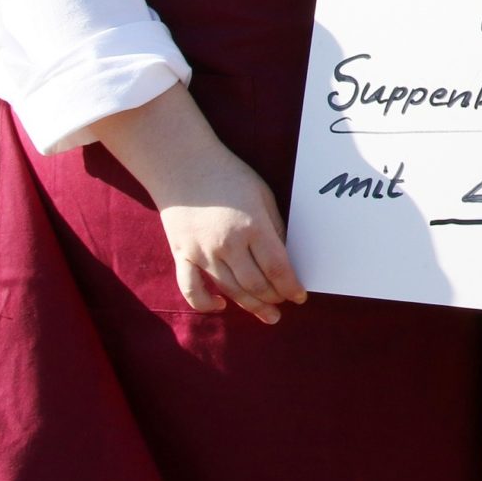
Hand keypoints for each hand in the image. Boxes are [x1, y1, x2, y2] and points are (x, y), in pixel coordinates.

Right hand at [85, 85, 307, 323]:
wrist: (183, 165)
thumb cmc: (229, 176)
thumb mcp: (263, 196)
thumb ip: (274, 227)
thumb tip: (286, 257)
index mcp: (253, 226)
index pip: (278, 268)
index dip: (291, 287)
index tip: (300, 296)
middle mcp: (228, 244)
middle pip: (255, 284)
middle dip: (274, 298)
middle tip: (284, 304)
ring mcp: (202, 253)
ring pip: (230, 290)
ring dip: (250, 306)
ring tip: (267, 315)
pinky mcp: (181, 255)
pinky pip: (191, 289)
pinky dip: (205, 303)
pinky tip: (221, 306)